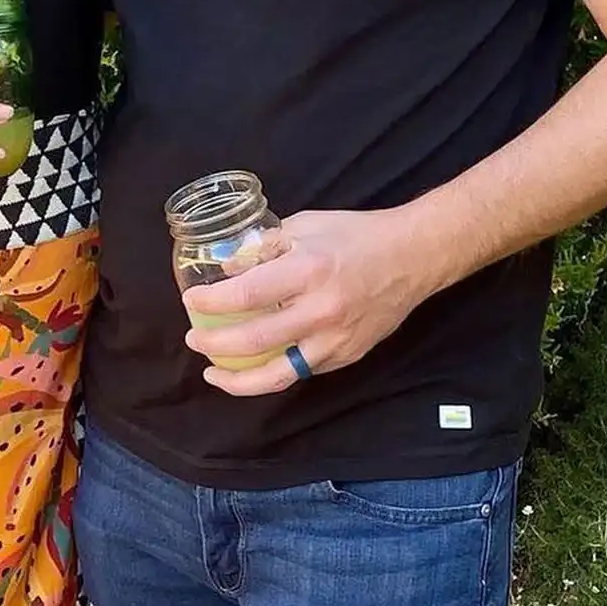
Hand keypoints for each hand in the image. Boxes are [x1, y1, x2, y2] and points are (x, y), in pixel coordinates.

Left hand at [182, 206, 442, 396]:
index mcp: (308, 271)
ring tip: (214, 374)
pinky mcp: (347, 356)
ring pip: (278, 376)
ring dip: (238, 380)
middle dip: (214, 345)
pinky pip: (302, 372)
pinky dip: (274, 373)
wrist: (413, 257)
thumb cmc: (357, 235)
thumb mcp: (305, 225)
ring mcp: (336, 340)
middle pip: (254, 342)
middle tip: (194, 338)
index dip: (211, 302)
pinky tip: (255, 367)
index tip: (192, 300)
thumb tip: (229, 268)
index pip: (245, 295)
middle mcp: (321, 311)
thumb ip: (265, 248)